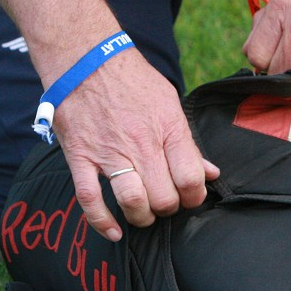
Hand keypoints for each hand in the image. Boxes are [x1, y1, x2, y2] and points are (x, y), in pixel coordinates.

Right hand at [52, 50, 218, 241]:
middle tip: (165, 203)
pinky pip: (89, 199)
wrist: (86, 59)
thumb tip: (210, 172)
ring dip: (142, 217)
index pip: (191, 178)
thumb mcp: (169, 103)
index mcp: (168, 128)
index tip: (190, 197)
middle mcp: (141, 143)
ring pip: (132, 201)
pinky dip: (101, 222)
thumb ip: (188, 142)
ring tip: (144, 213)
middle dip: (168, 208)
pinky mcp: (80, 156)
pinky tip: (114, 231)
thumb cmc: (132, 80)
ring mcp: (109, 151)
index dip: (195, 196)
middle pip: (164, 197)